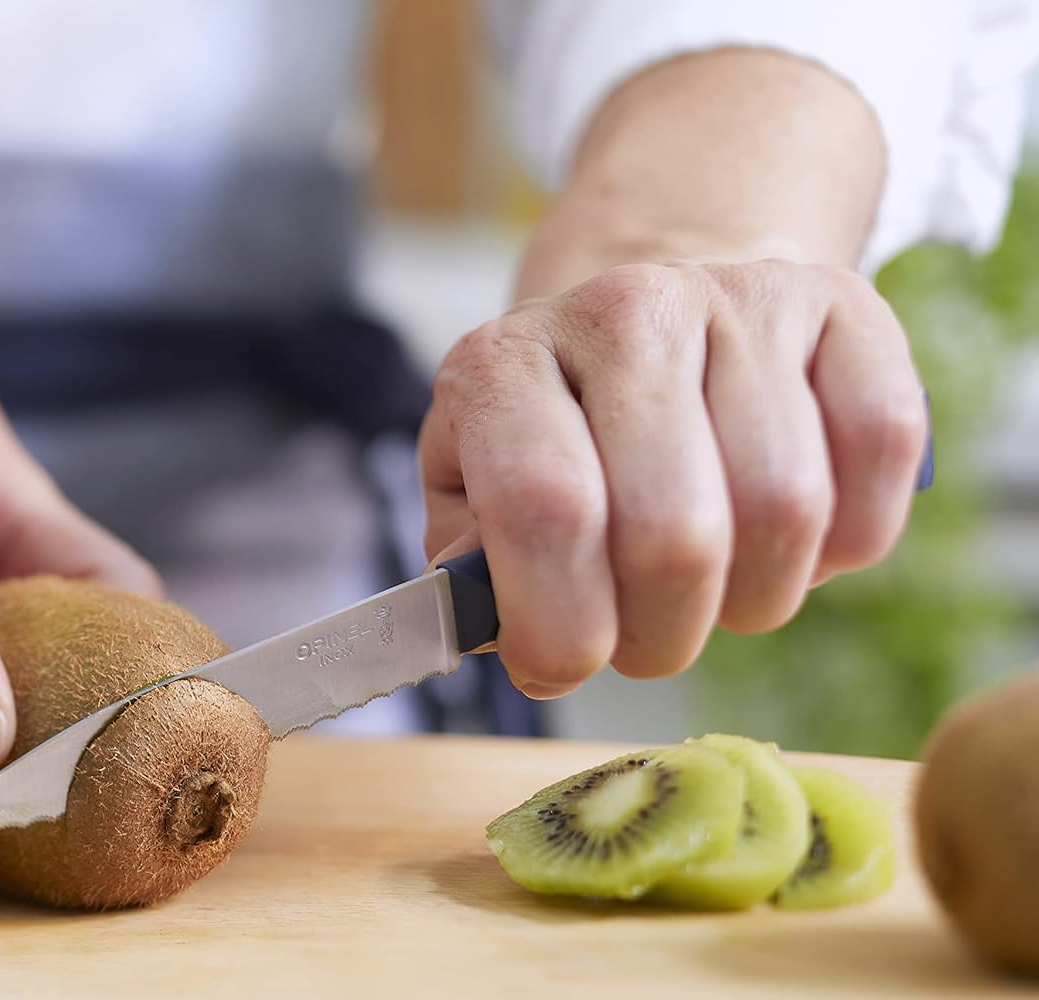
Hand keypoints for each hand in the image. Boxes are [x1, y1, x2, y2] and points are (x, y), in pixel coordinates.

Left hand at [421, 260, 927, 696]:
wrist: (646, 324)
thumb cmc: (554, 438)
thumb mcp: (475, 494)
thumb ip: (473, 570)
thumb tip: (514, 629)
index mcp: (506, 363)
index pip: (547, 506)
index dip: (562, 623)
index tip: (561, 667)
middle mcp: (623, 310)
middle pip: (675, 531)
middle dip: (660, 635)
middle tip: (643, 640)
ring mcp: (738, 296)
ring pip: (784, 507)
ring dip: (754, 599)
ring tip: (714, 588)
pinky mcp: (840, 300)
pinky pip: (882, 449)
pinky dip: (849, 540)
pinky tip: (796, 540)